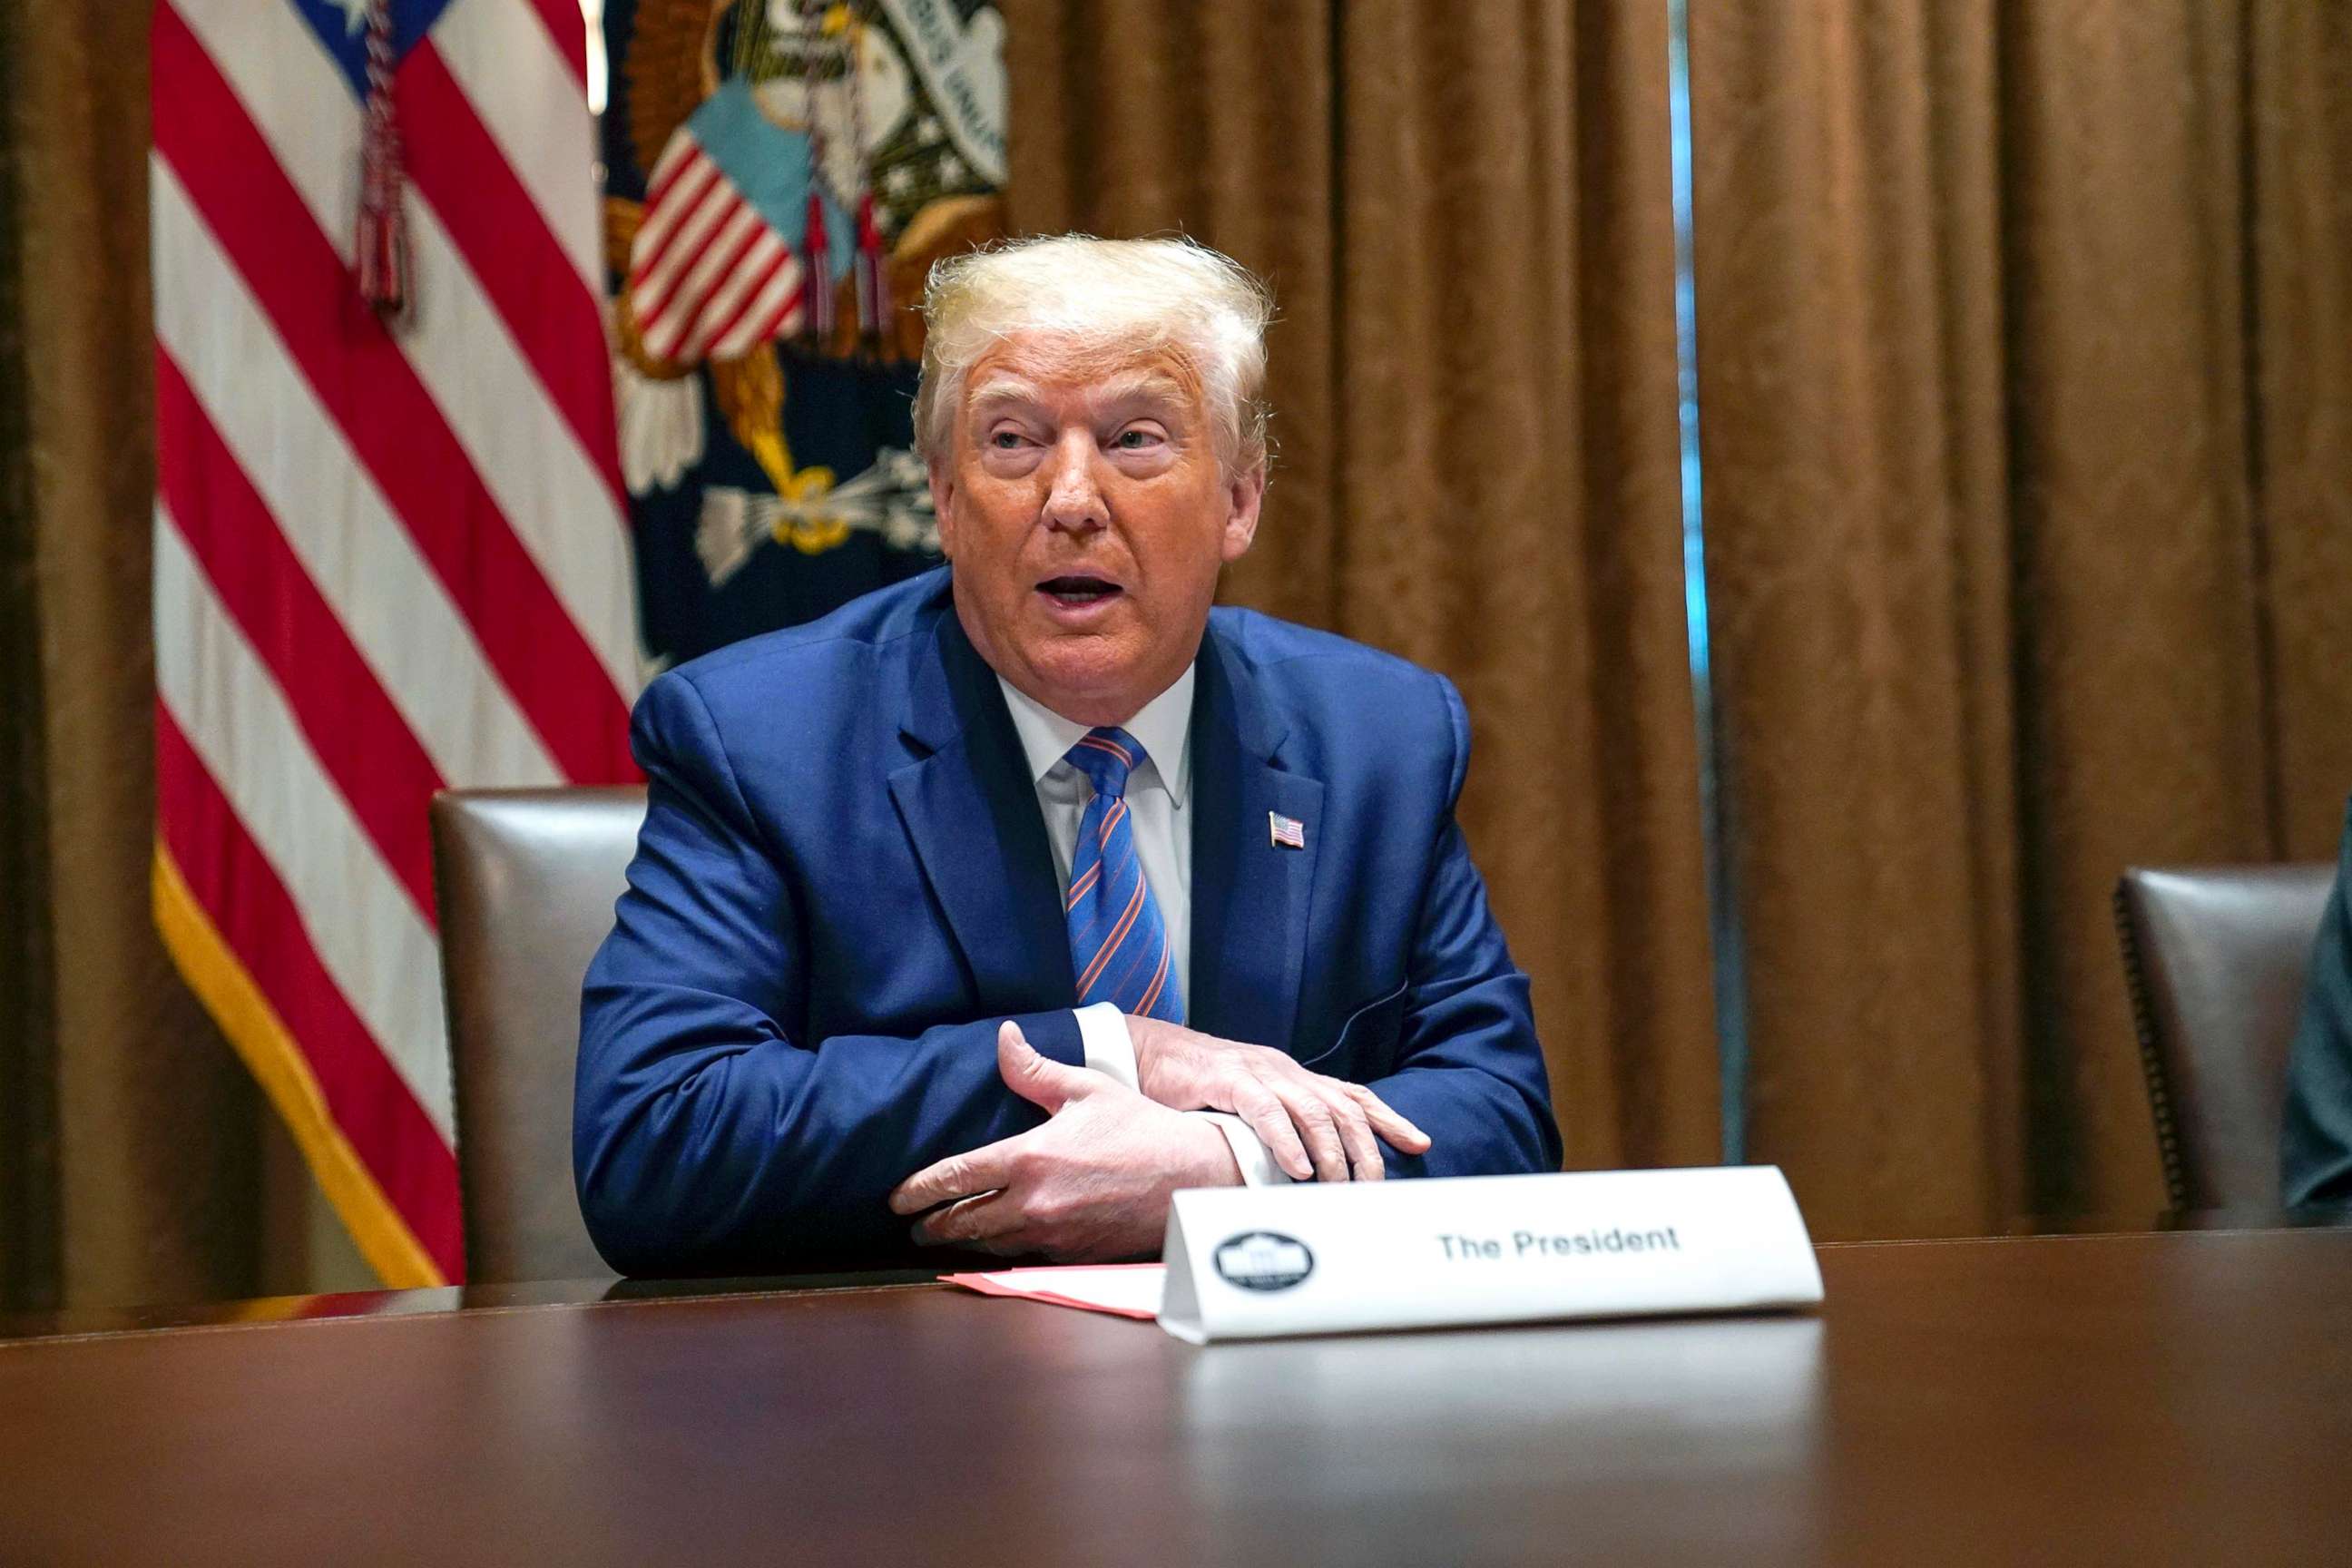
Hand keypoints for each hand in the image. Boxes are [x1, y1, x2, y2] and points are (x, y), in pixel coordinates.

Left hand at [888, 1022, 1241, 1260]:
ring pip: (989, 1243)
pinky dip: (1004, 1248)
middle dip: (930, 1225)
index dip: (918, 1190)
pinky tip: (997, 1244)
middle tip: (912, 1226)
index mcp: (1030, 1157)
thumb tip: (1002, 1037)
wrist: (1191, 1179)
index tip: (896, 1199)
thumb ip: (1034, 1070)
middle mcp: (1033, 1201)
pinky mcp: (1073, 1255)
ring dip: (963, 1240)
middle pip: (962, 1221)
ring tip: (946, 1235)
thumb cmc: (1142, 1129)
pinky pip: (1024, 1255)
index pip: (955, 1177)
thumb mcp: (1087, 1090)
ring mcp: (1052, 1234)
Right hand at [1125, 1017, 1431, 1182]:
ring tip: (1337, 1186)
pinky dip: (1286, 1142)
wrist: (1150, 1051)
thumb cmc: (1198, 1087)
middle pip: (1343, 1108)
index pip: (1353, 1095)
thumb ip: (1279, 1126)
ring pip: (1313, 1111)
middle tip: (1374, 1188)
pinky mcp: (1228, 1080)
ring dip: (1330, 1154)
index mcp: (1295, 1077)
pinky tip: (1297, 1169)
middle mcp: (1286, 1072)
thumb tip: (1307, 1170)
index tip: (1419, 1143)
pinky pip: (1266, 1111)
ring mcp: (1259, 1073)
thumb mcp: (1249, 1103)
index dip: (1389, 1118)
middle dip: (1365, 1149)